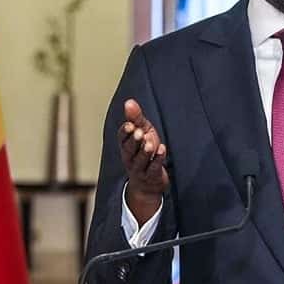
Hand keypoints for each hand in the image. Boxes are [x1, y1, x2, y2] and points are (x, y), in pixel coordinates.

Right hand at [119, 99, 168, 224]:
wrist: (148, 182)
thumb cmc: (144, 152)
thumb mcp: (142, 131)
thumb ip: (135, 117)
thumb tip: (129, 102)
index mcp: (125, 145)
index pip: (122, 138)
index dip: (125, 132)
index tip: (130, 125)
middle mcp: (129, 157)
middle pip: (129, 149)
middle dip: (134, 141)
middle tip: (138, 132)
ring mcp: (139, 168)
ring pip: (140, 160)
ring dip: (145, 151)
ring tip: (150, 143)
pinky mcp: (151, 176)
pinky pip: (153, 168)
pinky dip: (158, 159)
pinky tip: (162, 149)